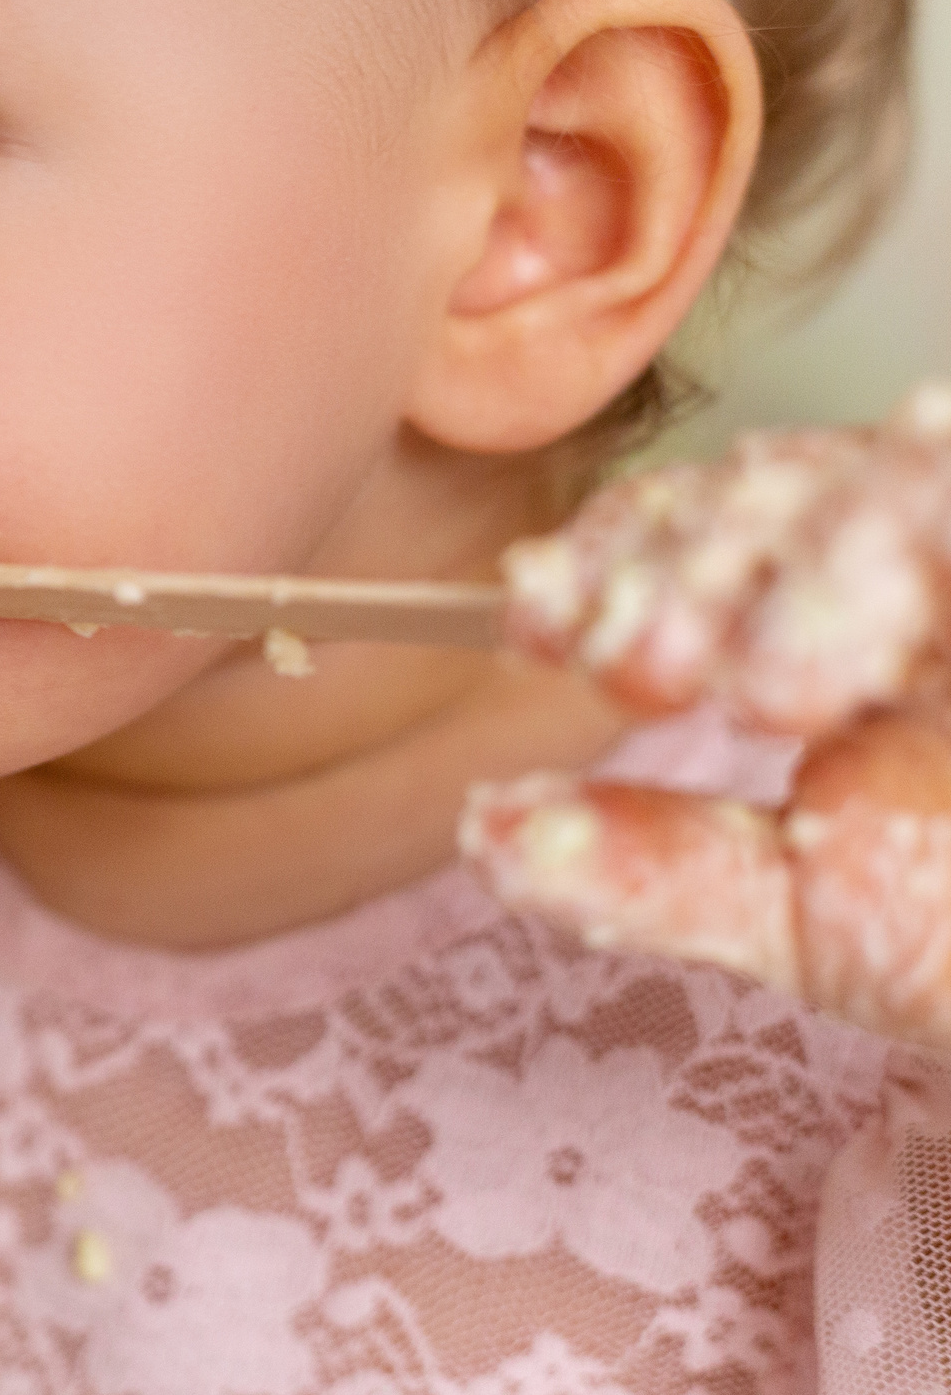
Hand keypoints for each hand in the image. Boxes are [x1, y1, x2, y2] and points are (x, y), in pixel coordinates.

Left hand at [462, 384, 950, 1051]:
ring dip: (810, 564)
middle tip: (637, 657)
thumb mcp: (806, 915)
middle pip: (786, 491)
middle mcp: (930, 573)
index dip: (607, 567)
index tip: (533, 620)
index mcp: (851, 630)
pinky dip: (905, 533)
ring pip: (892, 479)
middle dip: (689, 563)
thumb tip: (487, 832)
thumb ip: (649, 869)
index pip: (705, 544)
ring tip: (763, 686)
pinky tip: (863, 593)